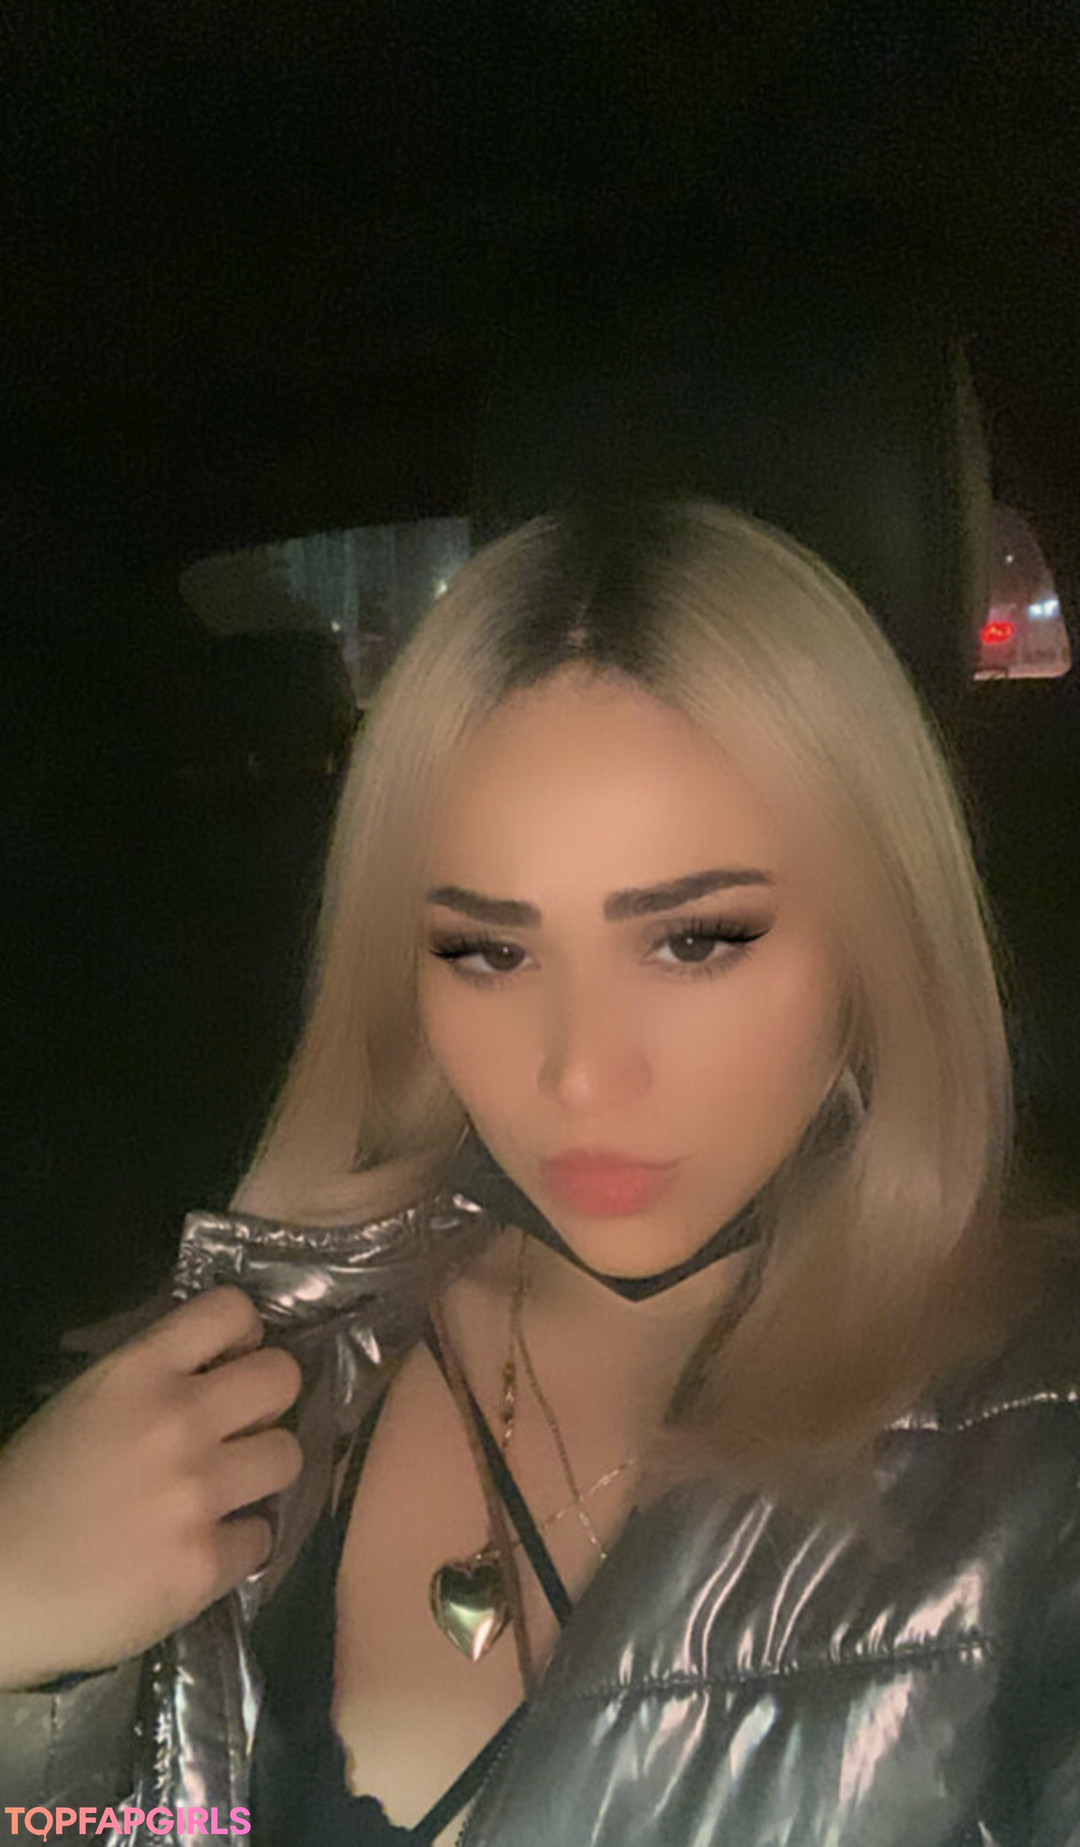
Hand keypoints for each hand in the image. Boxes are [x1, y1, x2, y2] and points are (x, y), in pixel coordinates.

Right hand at [0, 1286, 302, 1688]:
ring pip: (288, 1456)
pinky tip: (200, 1551)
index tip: (231, 1364)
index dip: (244, 1336)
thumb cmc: (31, 1490)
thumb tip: (220, 1365)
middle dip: (267, 1402)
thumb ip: (153, 1377)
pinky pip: (263, 1537)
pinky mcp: (205, 1563)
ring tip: (225, 1493)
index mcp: (138, 1372)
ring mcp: (197, 1493)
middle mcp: (178, 1420)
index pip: (232, 1309)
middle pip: (283, 1377)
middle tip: (241, 1430)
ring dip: (260, 1474)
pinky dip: (238, 1546)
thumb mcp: (87, 1401)